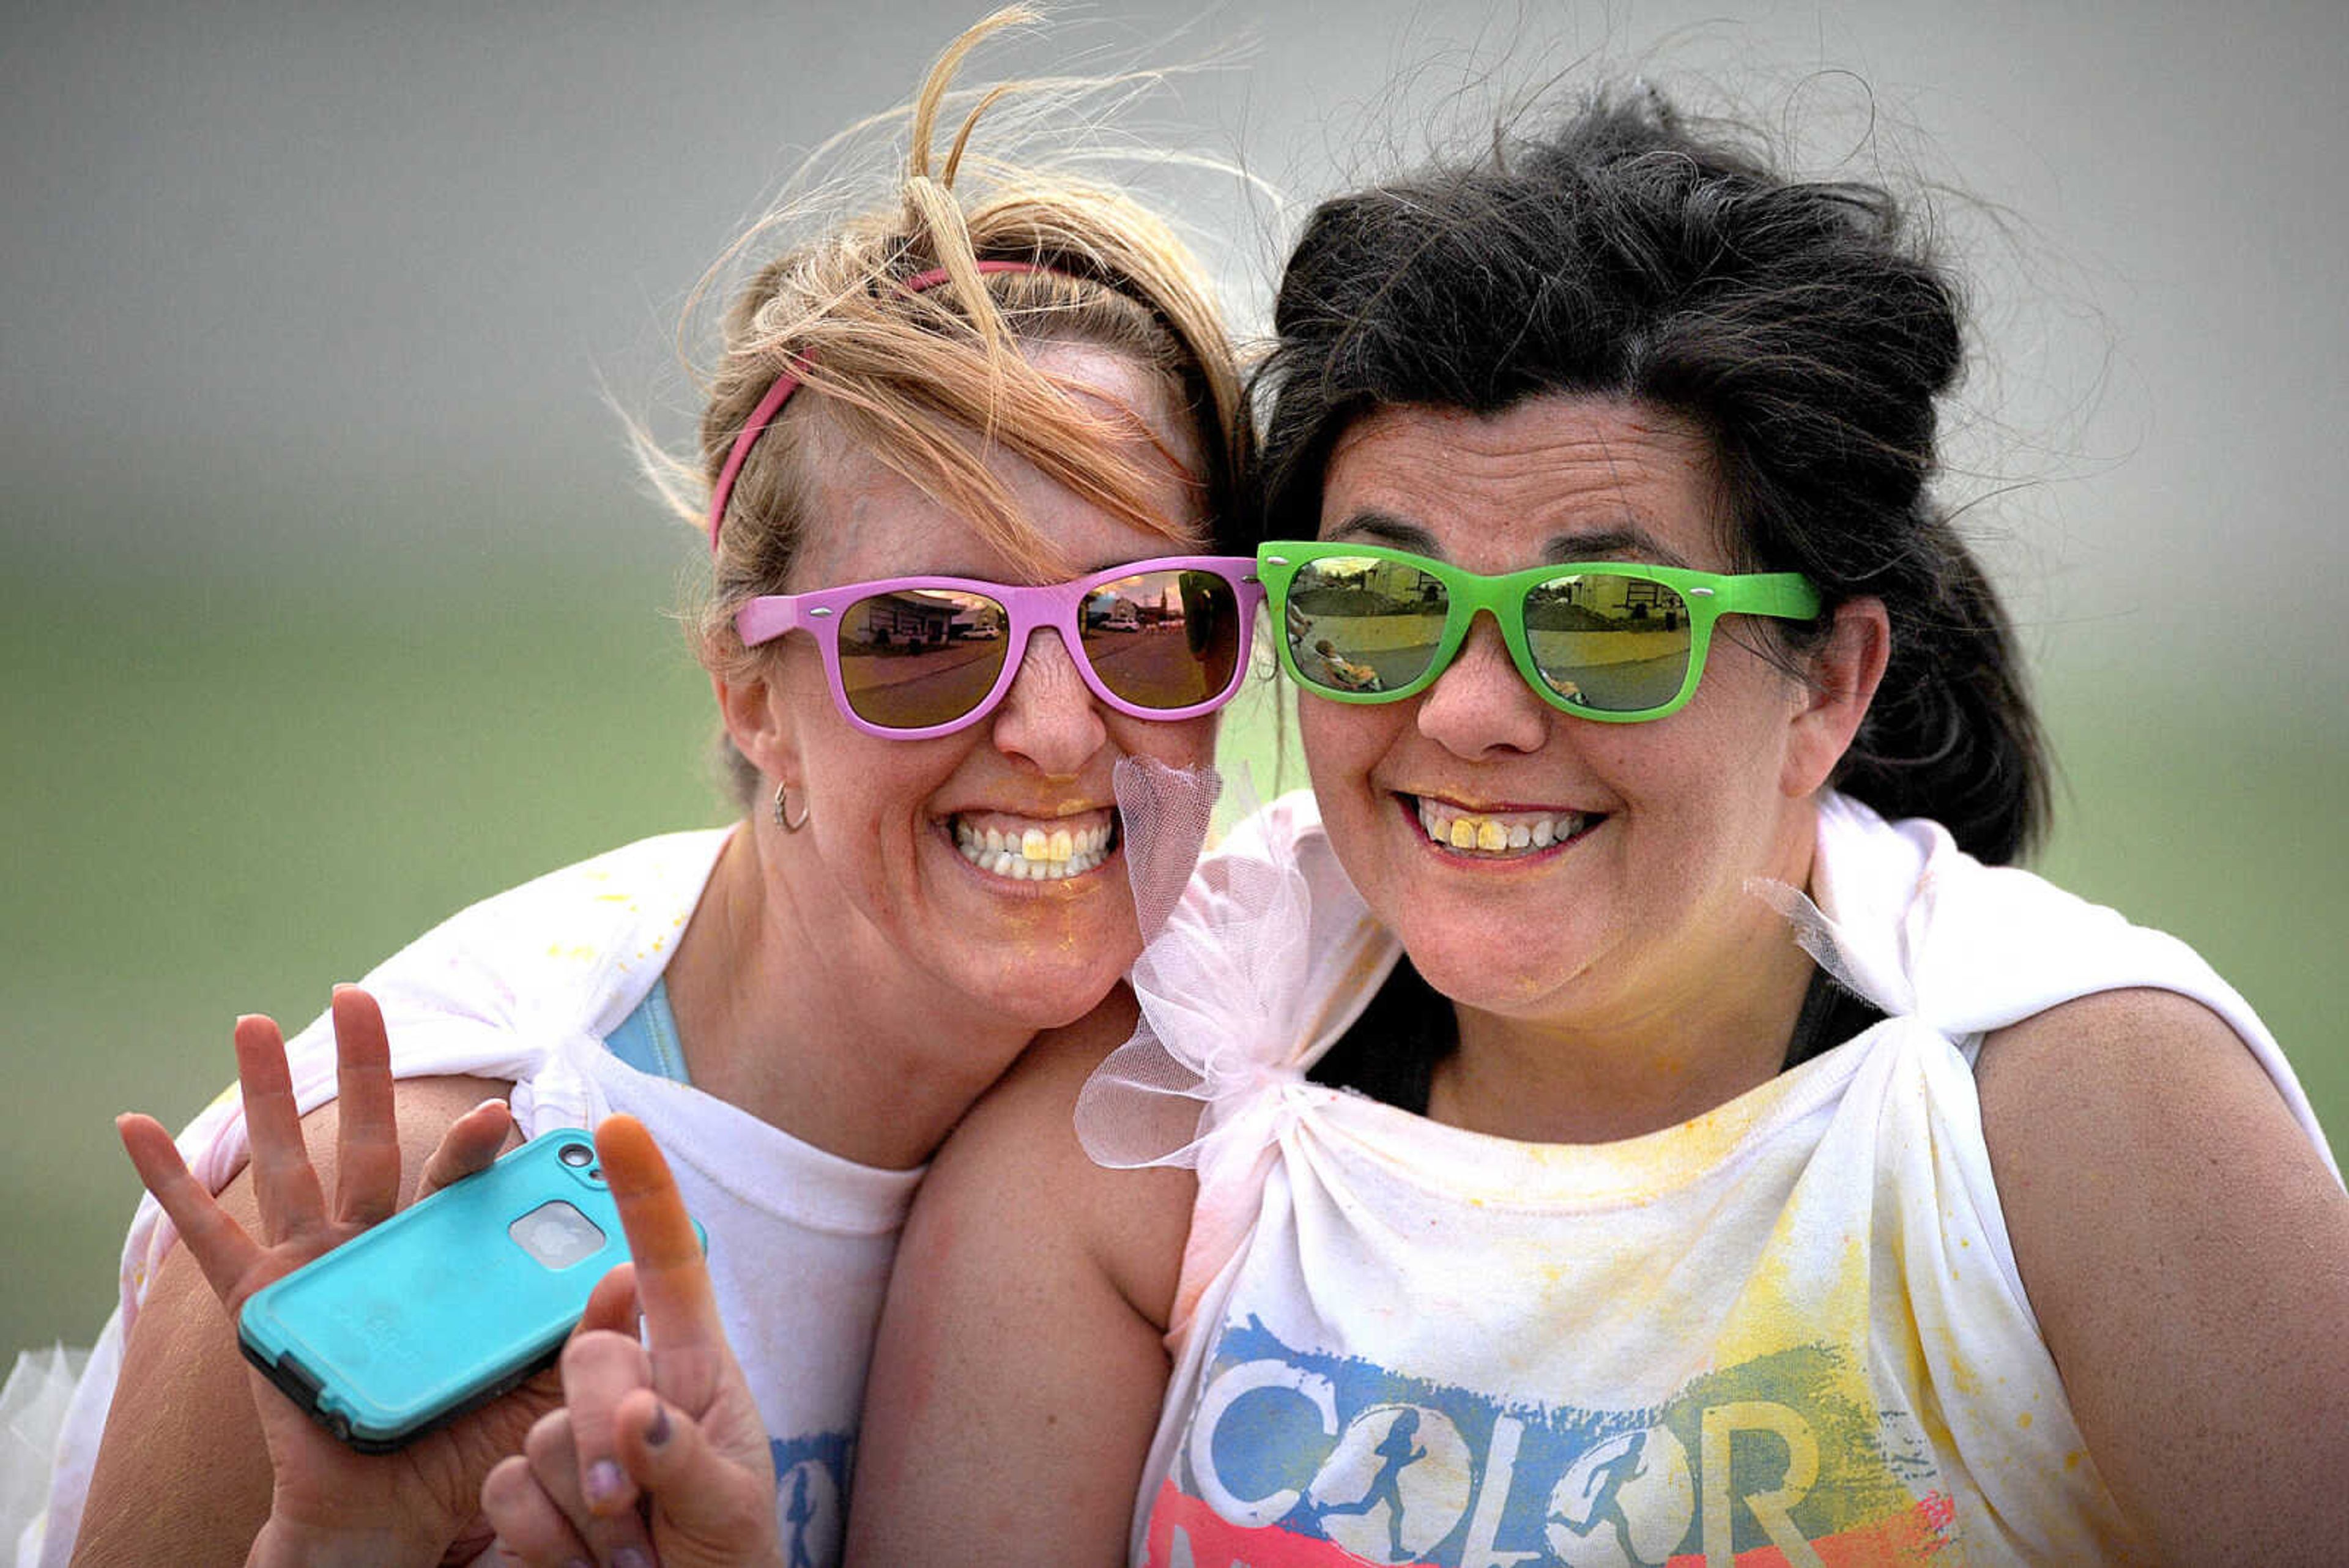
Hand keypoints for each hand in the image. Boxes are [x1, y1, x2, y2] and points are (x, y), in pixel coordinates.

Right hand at [116, 986, 624, 1566]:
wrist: (393, 1514)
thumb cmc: (470, 1449)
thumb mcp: (541, 1388)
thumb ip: (583, 1331)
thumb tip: (627, 1273)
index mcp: (443, 1253)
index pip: (461, 1181)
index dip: (475, 1146)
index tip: (496, 1115)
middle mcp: (376, 1243)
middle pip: (368, 1139)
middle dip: (364, 1066)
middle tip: (358, 995)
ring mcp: (313, 1267)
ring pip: (287, 1165)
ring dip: (266, 1095)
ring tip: (253, 1023)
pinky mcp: (259, 1305)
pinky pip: (205, 1239)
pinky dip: (169, 1183)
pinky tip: (137, 1126)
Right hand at [482, 1115, 781, 1567]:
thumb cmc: (724, 1560)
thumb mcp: (730, 1511)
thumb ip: (688, 1460)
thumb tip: (637, 1412)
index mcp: (691, 1370)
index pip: (668, 1267)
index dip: (642, 1196)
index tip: (619, 1126)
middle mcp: (624, 1388)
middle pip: (588, 1356)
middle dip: (603, 1434)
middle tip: (628, 1511)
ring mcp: (565, 1437)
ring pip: (539, 1437)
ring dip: (586, 1514)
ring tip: (630, 1554)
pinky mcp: (517, 1490)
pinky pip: (506, 1494)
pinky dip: (548, 1544)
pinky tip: (585, 1567)